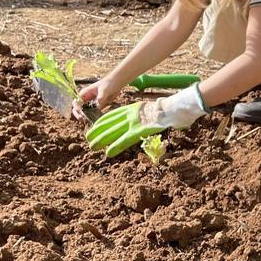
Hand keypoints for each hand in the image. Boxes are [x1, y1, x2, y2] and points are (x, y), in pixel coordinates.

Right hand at [76, 77, 123, 117]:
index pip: (76, 102)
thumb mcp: (104, 90)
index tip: (80, 111)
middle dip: (78, 114)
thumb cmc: (108, 84)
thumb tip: (98, 105)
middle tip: (82, 119)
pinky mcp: (98, 106)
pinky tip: (96, 120)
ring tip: (87, 121)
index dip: (76, 107)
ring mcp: (92, 103)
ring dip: (85, 117)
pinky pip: (94, 113)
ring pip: (85, 111)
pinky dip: (93, 116)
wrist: (117, 84)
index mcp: (84, 93)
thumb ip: (101, 97)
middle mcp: (86, 98)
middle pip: (78, 108)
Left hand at [86, 83, 206, 156]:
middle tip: (88, 139)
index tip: (93, 127)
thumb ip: (141, 114)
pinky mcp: (138, 131)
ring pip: (112, 132)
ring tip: (92, 146)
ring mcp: (133, 122)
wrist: (172, 108)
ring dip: (101, 140)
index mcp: (131, 108)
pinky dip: (115, 146)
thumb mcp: (149, 109)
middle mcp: (128, 114)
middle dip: (96, 132)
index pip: (111, 116)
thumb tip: (141, 120)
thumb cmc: (165, 109)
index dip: (101, 123)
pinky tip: (108, 153)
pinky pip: (124, 140)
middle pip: (108, 124)